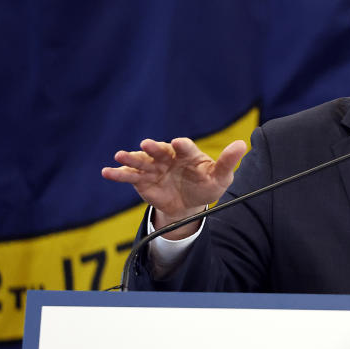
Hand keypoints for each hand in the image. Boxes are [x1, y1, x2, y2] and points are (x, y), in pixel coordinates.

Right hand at [101, 138, 247, 230]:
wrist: (190, 204)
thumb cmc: (206, 185)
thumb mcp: (220, 176)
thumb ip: (228, 161)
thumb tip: (243, 144)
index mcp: (187, 153)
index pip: (185, 147)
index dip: (182, 145)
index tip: (179, 143)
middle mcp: (168, 157)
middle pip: (159, 151)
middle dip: (153, 148)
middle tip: (146, 145)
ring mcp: (154, 168)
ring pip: (141, 162)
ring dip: (130, 158)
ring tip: (120, 156)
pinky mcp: (142, 180)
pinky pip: (129, 176)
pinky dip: (118, 174)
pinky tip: (106, 172)